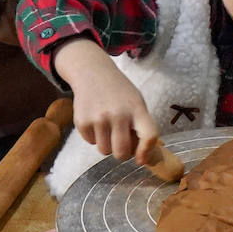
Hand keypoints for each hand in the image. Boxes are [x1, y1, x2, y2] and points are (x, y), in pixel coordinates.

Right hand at [52, 38, 158, 161]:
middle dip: (122, 154)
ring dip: (107, 145)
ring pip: (104, 151)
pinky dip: (93, 136)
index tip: (141, 159)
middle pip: (122, 152)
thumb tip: (143, 157)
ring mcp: (99, 118)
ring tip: (107, 127)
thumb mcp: (136, 102)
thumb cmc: (119, 92)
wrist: (92, 72)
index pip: (149, 136)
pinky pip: (90, 142)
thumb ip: (140, 126)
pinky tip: (95, 120)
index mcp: (137, 109)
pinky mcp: (82, 121)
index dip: (146, 152)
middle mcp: (118, 114)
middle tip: (120, 144)